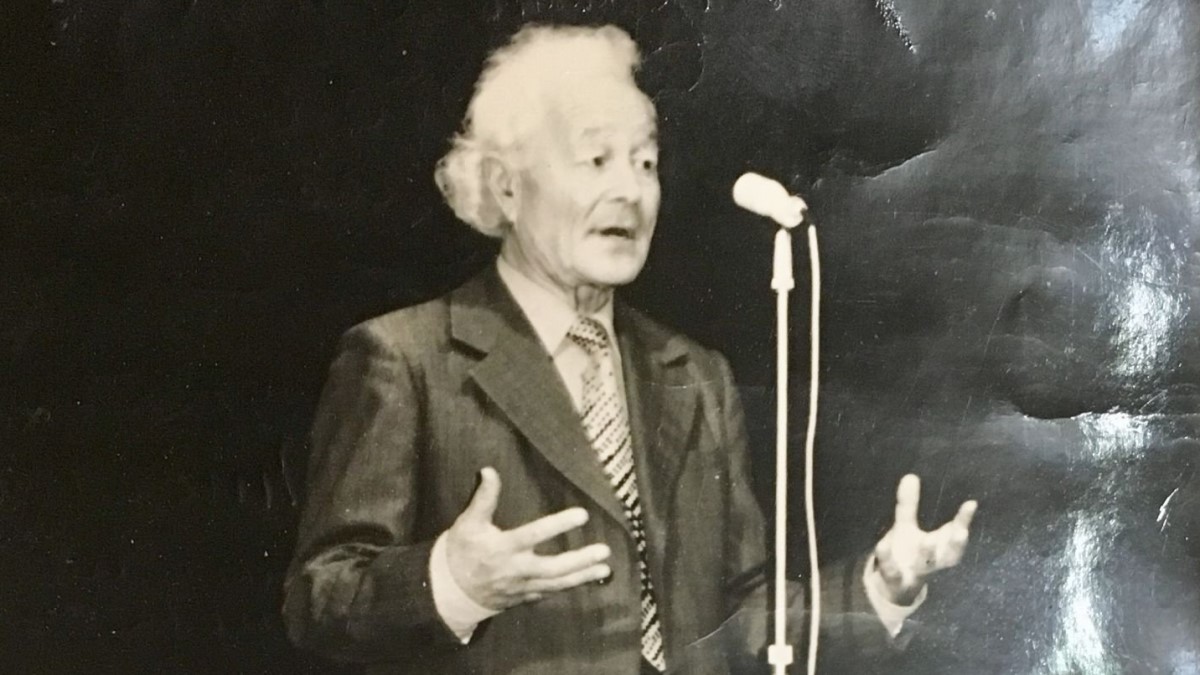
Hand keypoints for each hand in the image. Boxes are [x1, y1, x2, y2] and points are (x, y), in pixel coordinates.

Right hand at [445, 467, 611, 610]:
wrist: (451, 590)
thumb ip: (483, 498)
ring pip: (556, 584)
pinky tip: (587, 579)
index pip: (534, 535)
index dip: (558, 525)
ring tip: (604, 567)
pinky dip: (569, 586)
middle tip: (603, 550)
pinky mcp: (524, 597)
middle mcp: (515, 570)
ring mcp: (521, 587)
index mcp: (502, 548)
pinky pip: (550, 593)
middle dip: (580, 560)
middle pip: (553, 567)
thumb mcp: (468, 523)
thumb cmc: (461, 551)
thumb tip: (490, 470)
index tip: (582, 514)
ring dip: (582, 576)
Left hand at [874, 474, 976, 604]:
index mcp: (939, 546)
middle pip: (949, 555)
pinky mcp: (896, 580)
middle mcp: (932, 560)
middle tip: (961, 531)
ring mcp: (915, 572)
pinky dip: (888, 558)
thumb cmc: (907, 552)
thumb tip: (910, 476)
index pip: (956, 534)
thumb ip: (909, 505)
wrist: (893, 585)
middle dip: (956, 544)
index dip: (964, 521)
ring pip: (925, 565)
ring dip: (927, 554)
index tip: (970, 504)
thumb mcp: (906, 526)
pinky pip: (893, 570)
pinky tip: (881, 544)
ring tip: (925, 541)